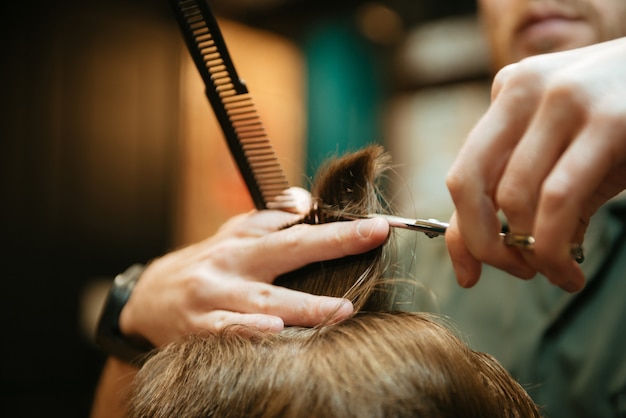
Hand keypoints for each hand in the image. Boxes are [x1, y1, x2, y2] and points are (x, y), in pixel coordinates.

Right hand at [119, 191, 389, 346]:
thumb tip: (307, 202)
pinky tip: (275, 332)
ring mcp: (214, 298)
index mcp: (243, 241)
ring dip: (303, 306)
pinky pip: (228, 332)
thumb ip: (269, 219)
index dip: (337, 228)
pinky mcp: (198, 329)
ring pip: (262, 301)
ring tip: (341, 310)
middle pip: (285, 252)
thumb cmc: (203, 265)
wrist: (146, 300)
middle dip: (331, 245)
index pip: (297, 230)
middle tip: (371, 240)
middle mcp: (231, 265)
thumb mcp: (232, 235)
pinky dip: (250, 331)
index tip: (378, 225)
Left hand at [446, 37, 625, 291]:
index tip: (468, 276)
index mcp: (509, 92)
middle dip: (484, 245)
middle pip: (470, 184)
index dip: (459, 235)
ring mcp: (563, 100)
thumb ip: (523, 192)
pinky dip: (553, 248)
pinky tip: (569, 271)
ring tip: (556, 274)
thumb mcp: (565, 149)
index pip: (464, 175)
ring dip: (529, 253)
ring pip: (514, 198)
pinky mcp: (608, 121)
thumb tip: (482, 256)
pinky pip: (558, 199)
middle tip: (518, 272)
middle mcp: (524, 89)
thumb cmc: (624, 124)